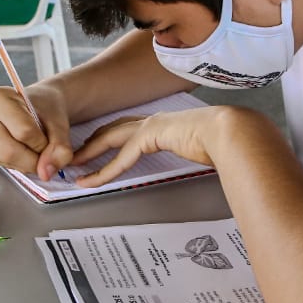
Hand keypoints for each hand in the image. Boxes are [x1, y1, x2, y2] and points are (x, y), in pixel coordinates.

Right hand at [0, 85, 72, 179]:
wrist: (41, 104)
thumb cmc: (45, 106)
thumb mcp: (59, 121)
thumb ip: (59, 146)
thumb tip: (47, 172)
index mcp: (0, 98)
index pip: (23, 132)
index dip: (42, 143)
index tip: (50, 139)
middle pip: (9, 151)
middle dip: (35, 159)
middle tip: (47, 151)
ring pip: (7, 161)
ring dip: (30, 163)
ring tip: (38, 147)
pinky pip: (6, 165)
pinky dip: (23, 164)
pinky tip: (28, 150)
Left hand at [70, 107, 220, 187]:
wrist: (229, 131)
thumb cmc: (221, 141)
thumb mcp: (198, 147)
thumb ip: (190, 149)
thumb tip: (198, 158)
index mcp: (162, 124)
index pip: (127, 130)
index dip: (108, 140)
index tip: (94, 150)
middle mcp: (153, 121)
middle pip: (111, 131)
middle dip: (91, 144)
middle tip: (74, 158)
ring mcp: (149, 126)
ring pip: (109, 140)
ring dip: (89, 155)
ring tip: (74, 170)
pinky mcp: (149, 136)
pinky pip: (120, 158)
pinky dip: (104, 170)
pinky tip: (92, 180)